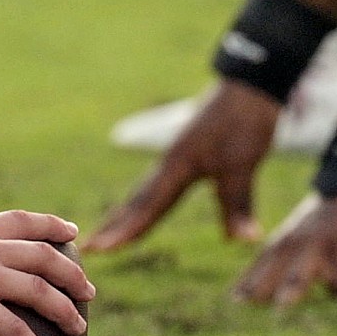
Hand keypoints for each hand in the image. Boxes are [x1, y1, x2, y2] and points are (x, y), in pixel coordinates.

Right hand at [90, 80, 281, 251]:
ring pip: (144, 191)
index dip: (127, 230)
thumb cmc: (245, 122)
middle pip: (137, 199)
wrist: (248, 87)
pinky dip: (144, 201)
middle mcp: (170, 162)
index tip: (101, 248)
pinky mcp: (185, 155)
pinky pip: (157, 184)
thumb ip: (238, 204)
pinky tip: (142, 205)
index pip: (149, 205)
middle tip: (88, 247)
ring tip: (106, 232)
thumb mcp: (244, 164)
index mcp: (178, 165)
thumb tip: (244, 240)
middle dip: (114, 224)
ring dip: (125, 213)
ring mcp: (176, 157)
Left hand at [231, 189, 336, 307]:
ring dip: (294, 283)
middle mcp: (301, 242)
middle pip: (277, 264)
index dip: (248, 280)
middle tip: (242, 304)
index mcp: (288, 241)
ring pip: (307, 264)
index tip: (233, 301)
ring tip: (282, 304)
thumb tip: (272, 300)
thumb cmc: (330, 223)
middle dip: (260, 283)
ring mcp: (325, 242)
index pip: (264, 262)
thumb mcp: (304, 240)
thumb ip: (288, 267)